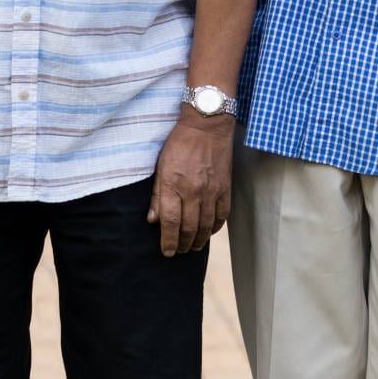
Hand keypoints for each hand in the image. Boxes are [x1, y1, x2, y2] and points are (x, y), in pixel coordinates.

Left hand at [148, 111, 233, 256]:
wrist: (206, 126)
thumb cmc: (179, 144)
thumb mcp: (160, 166)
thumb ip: (157, 195)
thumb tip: (153, 220)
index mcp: (174, 185)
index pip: (170, 222)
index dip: (168, 241)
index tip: (166, 252)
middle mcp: (193, 191)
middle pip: (189, 228)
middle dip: (182, 245)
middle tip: (178, 252)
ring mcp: (211, 191)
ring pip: (206, 226)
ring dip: (199, 241)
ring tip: (193, 247)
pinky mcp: (225, 188)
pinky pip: (222, 215)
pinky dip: (216, 227)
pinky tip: (210, 232)